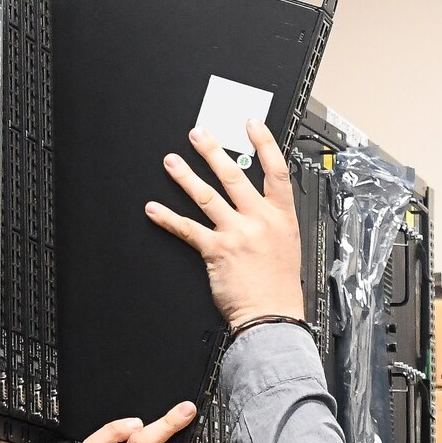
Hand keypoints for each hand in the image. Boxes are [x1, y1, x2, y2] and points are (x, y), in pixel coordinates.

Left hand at [145, 121, 305, 328]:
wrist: (271, 317)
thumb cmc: (278, 288)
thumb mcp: (287, 245)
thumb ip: (271, 221)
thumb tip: (253, 202)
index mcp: (281, 217)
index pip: (275, 170)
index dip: (263, 144)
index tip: (251, 125)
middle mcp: (259, 220)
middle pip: (233, 176)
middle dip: (213, 151)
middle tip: (198, 134)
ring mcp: (237, 234)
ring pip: (207, 196)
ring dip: (185, 177)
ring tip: (172, 162)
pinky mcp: (216, 251)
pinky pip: (187, 229)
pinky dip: (168, 218)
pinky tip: (154, 209)